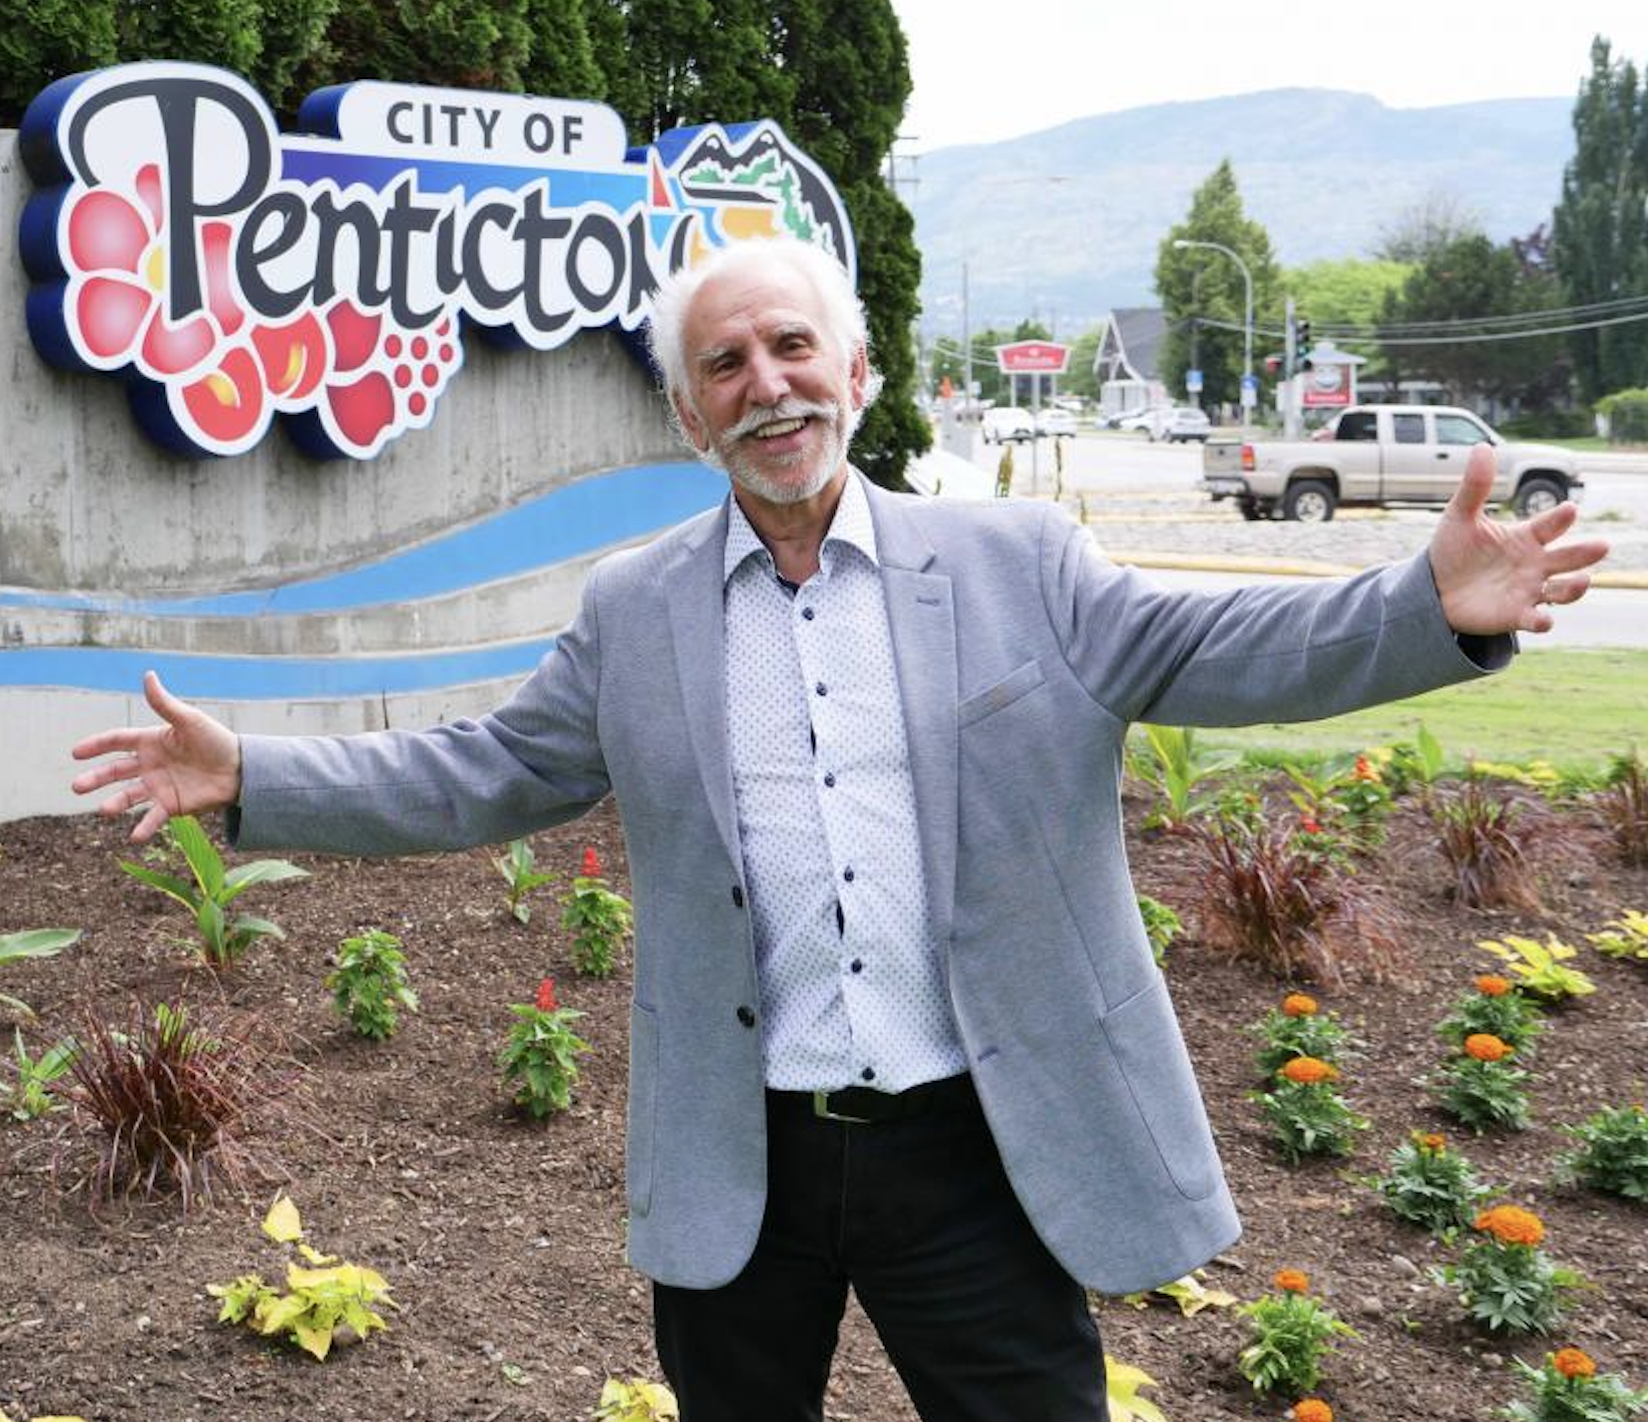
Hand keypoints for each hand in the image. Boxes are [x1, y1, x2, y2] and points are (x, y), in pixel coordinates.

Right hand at [70, 671, 242, 841]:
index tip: (76, 753)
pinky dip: (144, 827)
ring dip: (115, 804)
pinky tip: (134, 837)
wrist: (242, 769)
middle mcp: (150, 765)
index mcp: (151, 741)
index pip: (117, 742)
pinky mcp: (172, 805)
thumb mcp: (190, 720)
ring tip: (103, 810)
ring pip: (129, 796)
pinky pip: (153, 817)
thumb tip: (148, 675)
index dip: (96, 746)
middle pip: (115, 771)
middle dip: (96, 779)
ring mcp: (158, 786)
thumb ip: (165, 703)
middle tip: (76, 787)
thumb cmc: (216, 740)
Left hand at [1429, 444, 1608, 635]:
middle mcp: (1535, 564)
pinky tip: (1545, 620)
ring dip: (1575, 588)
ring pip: (1563, 590)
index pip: (1551, 525)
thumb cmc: (1453, 550)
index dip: (1561, 518)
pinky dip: (1543, 621)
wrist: (1433, 589)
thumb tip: (1483, 447)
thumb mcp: (1460, 517)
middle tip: (1601, 546)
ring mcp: (1529, 590)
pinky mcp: (1515, 615)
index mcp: (1526, 537)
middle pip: (1569, 558)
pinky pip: (1536, 619)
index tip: (1570, 509)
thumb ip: (1474, 486)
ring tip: (1582, 581)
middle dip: (1585, 553)